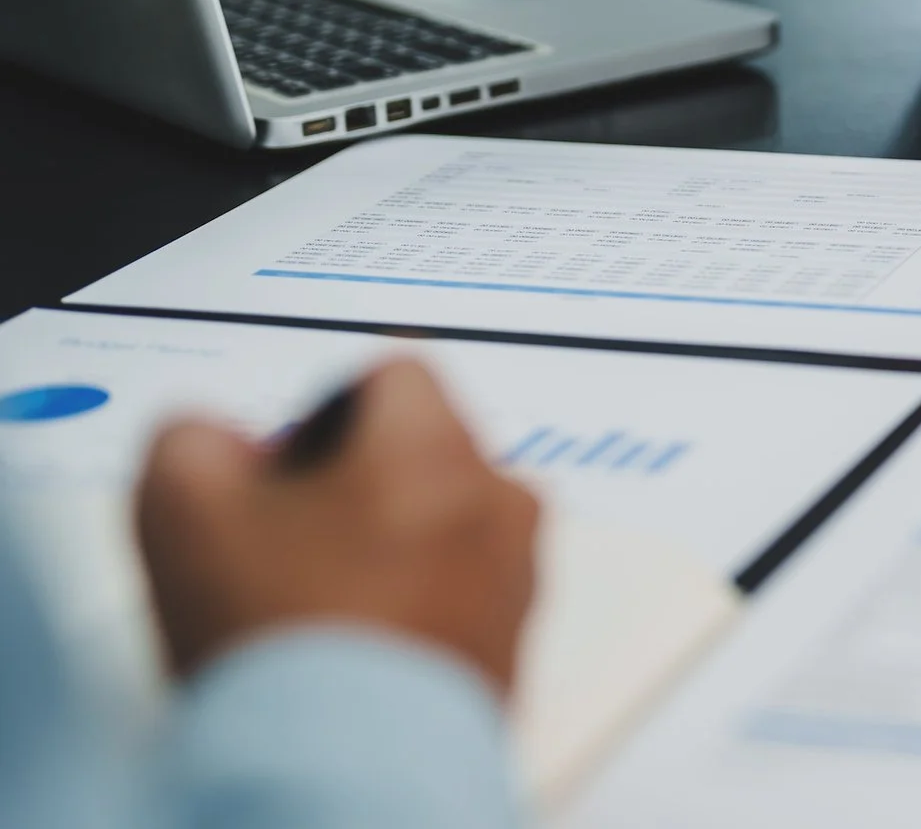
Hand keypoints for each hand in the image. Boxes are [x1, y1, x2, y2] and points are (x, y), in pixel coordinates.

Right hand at [135, 359, 540, 696]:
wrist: (343, 769)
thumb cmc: (284, 635)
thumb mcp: (183, 509)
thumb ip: (193, 438)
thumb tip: (216, 439)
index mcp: (434, 445)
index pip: (395, 372)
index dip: (323, 413)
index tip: (285, 470)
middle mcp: (498, 501)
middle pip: (429, 453)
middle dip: (361, 482)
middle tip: (293, 541)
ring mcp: (518, 577)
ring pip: (451, 526)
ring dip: (393, 547)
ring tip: (323, 604)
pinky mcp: (517, 648)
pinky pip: (467, 597)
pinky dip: (419, 607)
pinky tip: (357, 647)